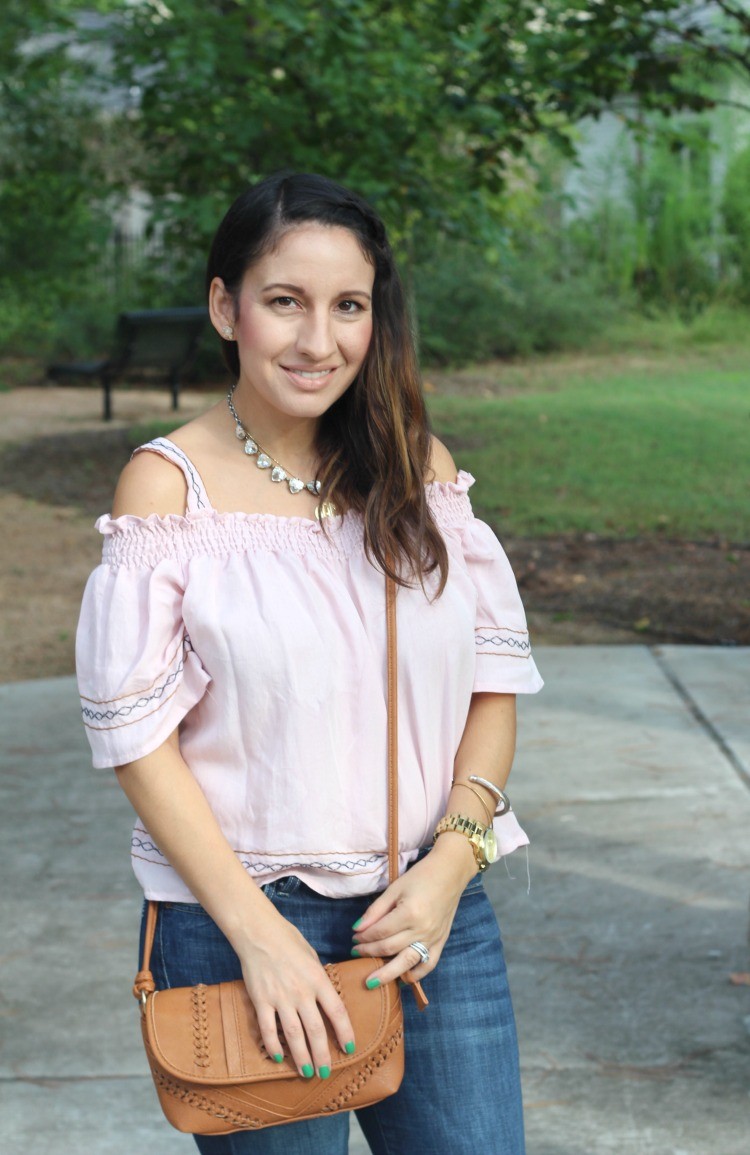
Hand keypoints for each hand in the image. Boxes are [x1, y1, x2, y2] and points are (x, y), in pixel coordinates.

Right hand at [234, 909, 355, 1080]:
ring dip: (302, 1056)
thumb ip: (319, 979)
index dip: (345, 1032)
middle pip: (316, 1030)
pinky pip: (268, 1029)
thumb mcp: (312, 956)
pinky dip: (273, 1046)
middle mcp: (301, 991)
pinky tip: (278, 1058)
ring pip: (293, 1035)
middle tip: (326, 1072)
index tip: (349, 1048)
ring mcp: (280, 997)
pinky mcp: (261, 1000)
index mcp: (318, 979)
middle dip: (323, 1055)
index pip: (337, 1011)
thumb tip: (325, 998)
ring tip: (307, 1072)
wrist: (259, 932)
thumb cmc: (288, 940)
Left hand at [350, 841, 475, 985]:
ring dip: (387, 973)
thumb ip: (375, 910)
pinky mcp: (441, 942)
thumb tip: (356, 929)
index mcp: (409, 913)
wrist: (450, 873)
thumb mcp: (394, 889)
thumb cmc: (420, 877)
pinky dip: (416, 975)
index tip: (354, 937)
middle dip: (369, 953)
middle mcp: (422, 929)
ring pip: (407, 962)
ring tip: (372, 981)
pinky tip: (402, 978)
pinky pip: (428, 964)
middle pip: (390, 949)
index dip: (364, 937)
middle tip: (355, 954)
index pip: (380, 932)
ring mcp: (433, 938)